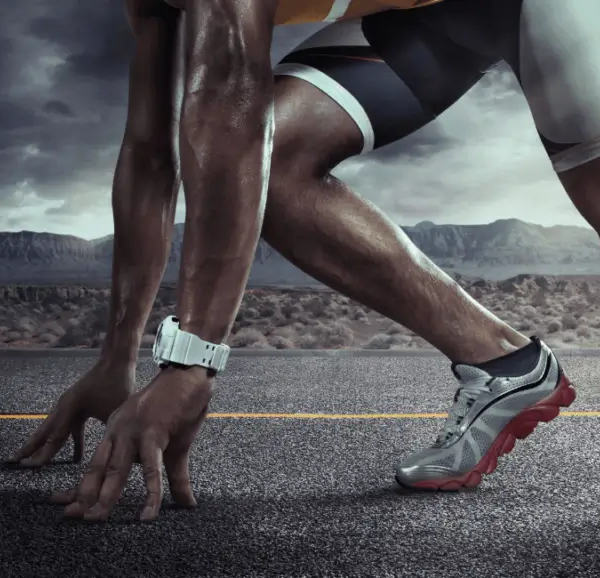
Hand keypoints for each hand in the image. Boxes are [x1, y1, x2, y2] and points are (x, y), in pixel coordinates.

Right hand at [6, 357, 134, 466]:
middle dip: (30, 448)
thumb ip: (109, 434)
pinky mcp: (77, 404)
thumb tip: (108, 455)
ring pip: (53, 429)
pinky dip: (68, 440)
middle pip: (45, 432)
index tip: (30, 467)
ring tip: (32, 459)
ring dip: (44, 444)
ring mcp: (69, 404)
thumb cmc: (117, 385)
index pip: (54, 438)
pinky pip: (69, 427)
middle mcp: (64, 406)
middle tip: (14, 461)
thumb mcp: (114, 412)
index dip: (43, 454)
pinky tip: (75, 457)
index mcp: (70, 409)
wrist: (116, 361)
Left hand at [52, 365, 212, 521]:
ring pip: (116, 469)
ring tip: (98, 518)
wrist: (189, 377)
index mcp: (118, 430)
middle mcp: (120, 431)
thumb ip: (175, 478)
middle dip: (86, 495)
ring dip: (107, 496)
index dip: (81, 485)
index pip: (95, 462)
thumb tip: (187, 503)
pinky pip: (151, 469)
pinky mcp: (154, 434)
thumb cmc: (180, 407)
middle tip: (76, 517)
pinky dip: (151, 493)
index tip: (65, 505)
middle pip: (99, 468)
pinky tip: (148, 513)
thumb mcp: (173, 447)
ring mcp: (135, 432)